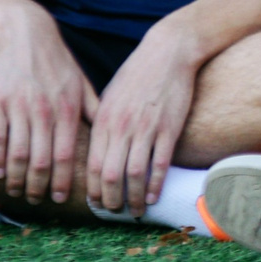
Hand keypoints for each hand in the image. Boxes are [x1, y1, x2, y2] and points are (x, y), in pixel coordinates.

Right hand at [0, 3, 98, 205]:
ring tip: (15, 191)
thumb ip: (94, 110)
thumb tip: (111, 136)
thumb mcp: (81, 83)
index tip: (60, 198)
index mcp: (68, 109)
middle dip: (38, 186)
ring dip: (16, 178)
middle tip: (36, 201)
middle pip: (41, 160)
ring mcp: (19, 106)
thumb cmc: (57, 62)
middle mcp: (44, 110)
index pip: (66, 155)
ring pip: (18, 153)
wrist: (25, 33)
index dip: (62, 180)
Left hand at [86, 30, 204, 212]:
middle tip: (114, 211)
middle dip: (110, 199)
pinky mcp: (168, 127)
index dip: (92, 189)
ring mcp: (145, 128)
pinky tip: (153, 195)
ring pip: (135, 174)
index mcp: (103, 120)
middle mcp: (121, 126)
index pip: (91, 164)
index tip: (96, 203)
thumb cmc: (138, 72)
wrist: (168, 50)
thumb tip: (95, 147)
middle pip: (109, 174)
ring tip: (134, 210)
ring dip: (133, 197)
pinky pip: (160, 163)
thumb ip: (101, 121)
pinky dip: (155, 184)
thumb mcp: (111, 95)